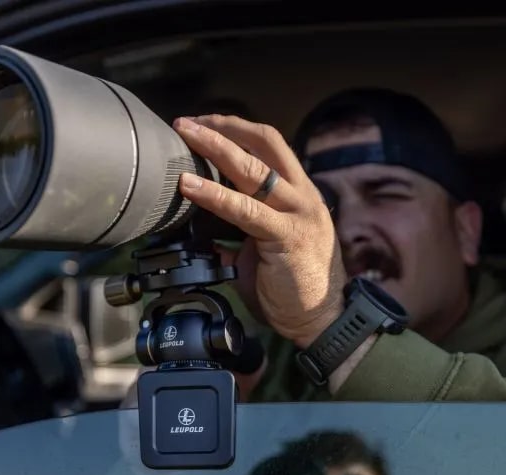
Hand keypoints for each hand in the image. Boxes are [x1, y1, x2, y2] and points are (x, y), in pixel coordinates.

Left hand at [173, 115, 345, 348]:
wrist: (321, 320)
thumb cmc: (292, 287)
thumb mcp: (265, 248)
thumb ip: (241, 232)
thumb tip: (203, 231)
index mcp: (298, 194)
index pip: (268, 147)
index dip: (234, 131)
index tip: (203, 126)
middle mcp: (302, 195)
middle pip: (264, 141)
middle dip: (222, 126)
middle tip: (187, 123)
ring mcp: (298, 213)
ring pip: (253, 168)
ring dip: (214, 147)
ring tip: (184, 136)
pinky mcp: (287, 235)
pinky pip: (245, 209)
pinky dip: (213, 194)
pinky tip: (190, 185)